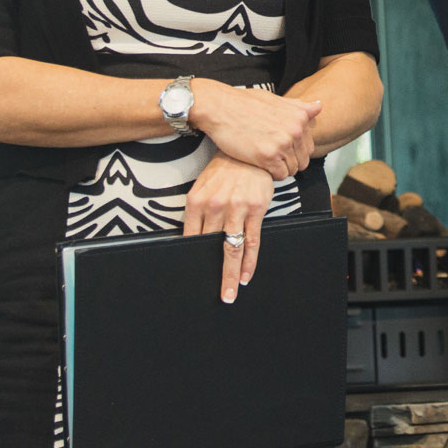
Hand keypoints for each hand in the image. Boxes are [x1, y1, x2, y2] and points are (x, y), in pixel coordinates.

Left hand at [184, 152, 276, 303]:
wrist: (248, 152)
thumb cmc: (225, 170)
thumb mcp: (203, 187)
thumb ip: (197, 212)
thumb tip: (193, 239)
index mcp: (196, 202)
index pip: (191, 238)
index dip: (193, 259)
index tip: (193, 278)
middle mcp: (214, 207)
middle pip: (211, 248)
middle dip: (214, 275)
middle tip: (217, 294)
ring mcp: (236, 208)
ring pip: (232, 249)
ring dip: (231, 275)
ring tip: (230, 292)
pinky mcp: (255, 209)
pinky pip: (251, 241)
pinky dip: (249, 261)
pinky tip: (246, 274)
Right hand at [190, 80, 320, 180]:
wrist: (220, 107)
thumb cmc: (245, 103)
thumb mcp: (276, 100)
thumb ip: (298, 107)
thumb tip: (319, 106)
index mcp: (300, 117)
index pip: (310, 146)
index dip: (296, 151)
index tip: (281, 150)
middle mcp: (296, 130)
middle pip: (303, 160)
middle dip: (290, 162)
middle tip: (273, 159)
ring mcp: (283, 144)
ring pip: (292, 169)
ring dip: (280, 169)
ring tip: (266, 161)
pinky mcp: (268, 156)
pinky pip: (280, 175)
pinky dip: (272, 174)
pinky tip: (261, 166)